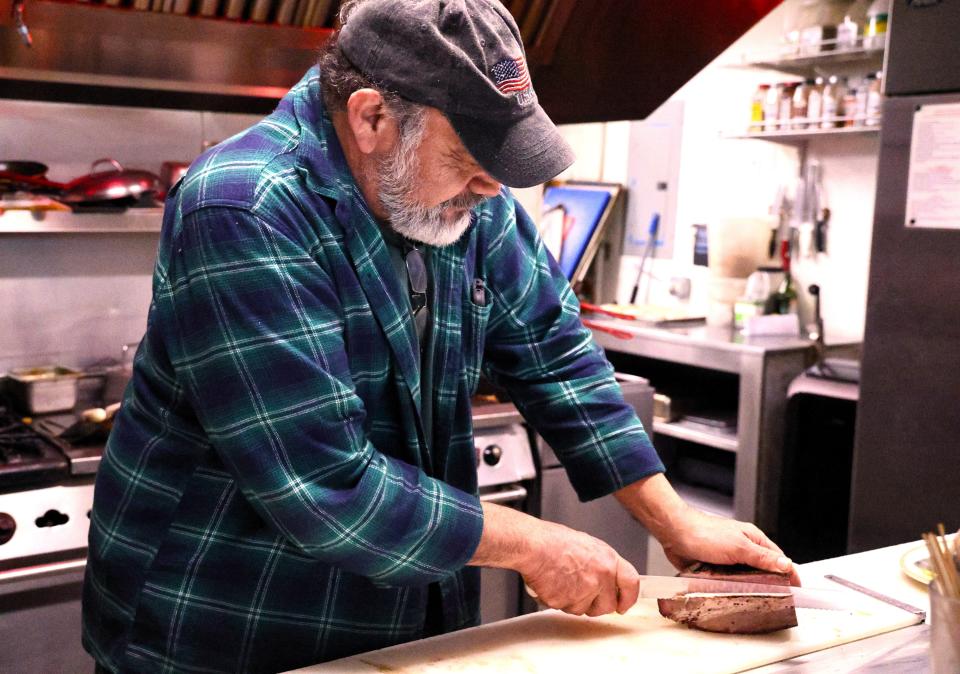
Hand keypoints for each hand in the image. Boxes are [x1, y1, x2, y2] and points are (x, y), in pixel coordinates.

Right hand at [519, 520, 640, 616]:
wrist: (533, 546)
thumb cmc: (553, 541)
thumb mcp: (587, 545)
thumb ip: (601, 564)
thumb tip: (605, 577)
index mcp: (608, 560)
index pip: (631, 583)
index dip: (628, 597)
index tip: (624, 604)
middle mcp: (600, 578)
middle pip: (608, 606)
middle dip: (597, 605)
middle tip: (583, 594)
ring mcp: (583, 592)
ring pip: (584, 609)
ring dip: (574, 602)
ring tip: (562, 581)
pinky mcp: (566, 602)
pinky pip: (565, 609)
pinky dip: (558, 601)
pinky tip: (552, 584)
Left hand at [615, 474, 798, 584]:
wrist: (674, 532)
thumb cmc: (703, 532)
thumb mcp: (738, 546)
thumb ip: (762, 557)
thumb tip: (786, 565)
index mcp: (754, 539)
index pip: (779, 559)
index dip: (789, 575)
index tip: (795, 591)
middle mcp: (743, 548)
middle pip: (763, 571)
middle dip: (768, 585)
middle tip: (774, 601)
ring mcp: (729, 559)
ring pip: (746, 579)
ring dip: (747, 588)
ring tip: (753, 601)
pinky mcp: (715, 568)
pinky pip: (728, 582)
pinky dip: (731, 589)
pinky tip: (732, 597)